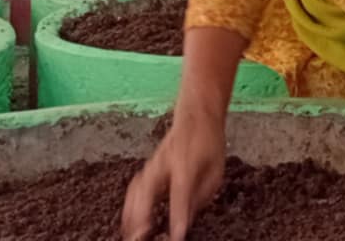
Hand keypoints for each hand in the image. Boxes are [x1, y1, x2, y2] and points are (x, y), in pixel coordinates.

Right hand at [122, 100, 227, 240]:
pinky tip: (128, 223)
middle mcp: (164, 163)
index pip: (179, 193)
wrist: (195, 115)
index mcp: (186, 163)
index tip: (177, 236)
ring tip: (131, 235)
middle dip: (142, 216)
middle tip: (142, 236)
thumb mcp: (216, 170)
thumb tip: (188, 218)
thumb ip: (202, 195)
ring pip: (135, 191)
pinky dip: (129, 207)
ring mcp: (152, 165)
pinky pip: (133, 190)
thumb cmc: (208, 143)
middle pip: (148, 191)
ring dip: (131, 214)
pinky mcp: (146, 169)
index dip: (177, 216)